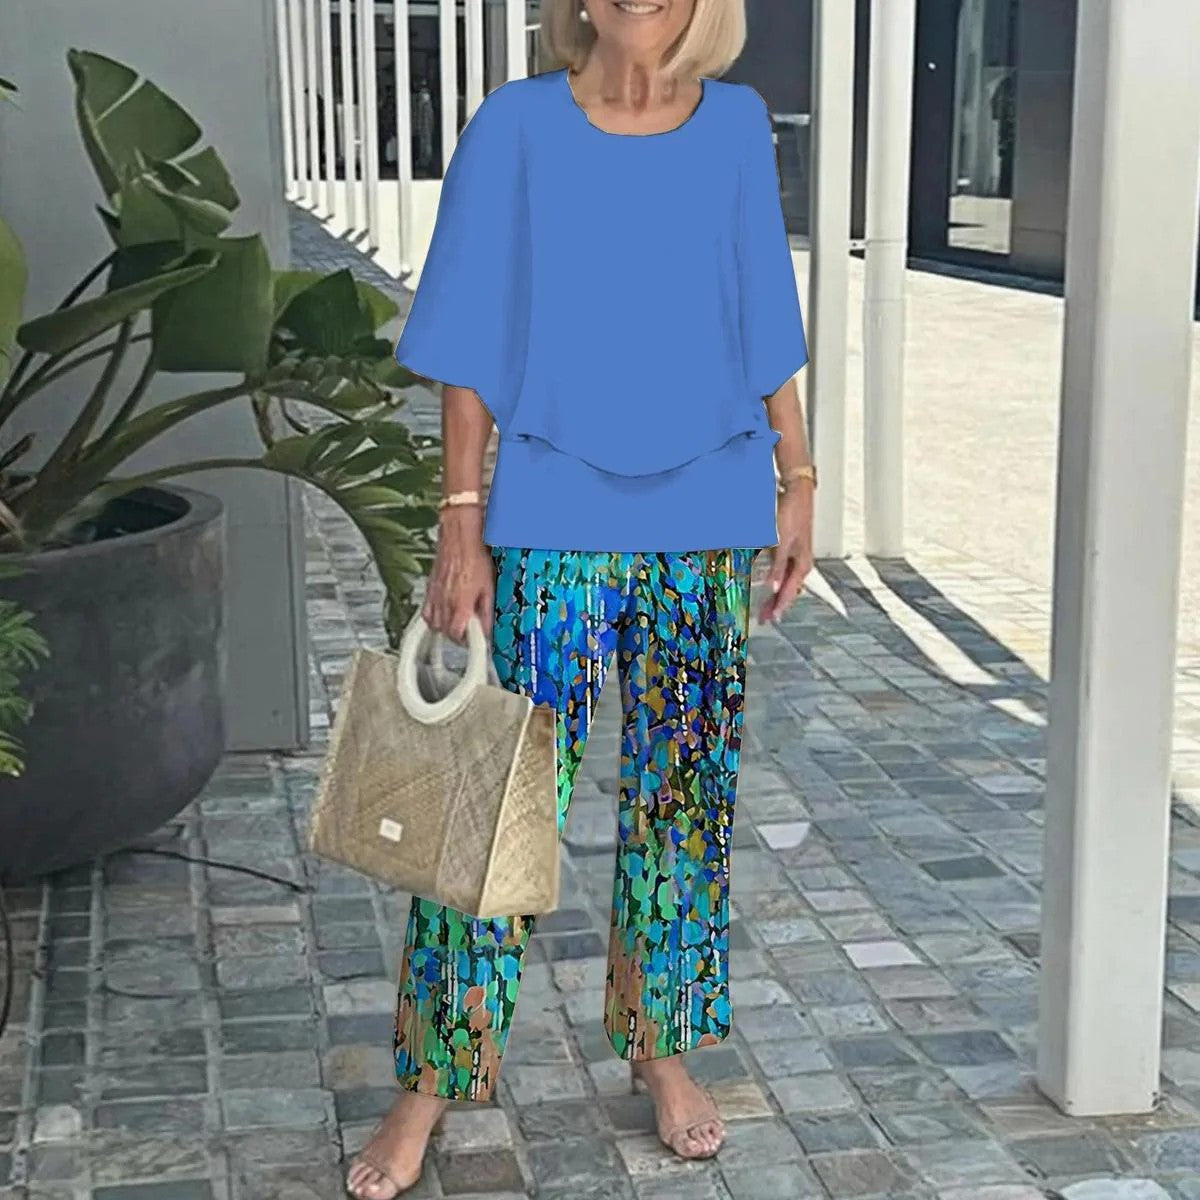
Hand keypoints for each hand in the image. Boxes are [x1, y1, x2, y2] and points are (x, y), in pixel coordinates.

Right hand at [421, 506, 494, 642]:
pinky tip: (444, 615)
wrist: (459, 538)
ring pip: (435, 625)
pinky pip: (427, 613)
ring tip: (459, 624)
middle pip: (447, 633)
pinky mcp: (430, 590)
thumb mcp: (488, 586)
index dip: (468, 643)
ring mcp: (435, 596)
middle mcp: (444, 602)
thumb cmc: (474, 557)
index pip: (458, 635)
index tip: (477, 642)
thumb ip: (487, 611)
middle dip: (460, 636)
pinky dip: (435, 619)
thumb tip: (489, 628)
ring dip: (447, 629)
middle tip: (472, 632)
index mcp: (460, 603)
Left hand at [759, 484, 812, 623]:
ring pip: (786, 582)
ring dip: (775, 594)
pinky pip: (783, 571)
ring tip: (765, 605)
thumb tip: (773, 588)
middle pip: (788, 590)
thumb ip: (778, 566)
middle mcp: (801, 562)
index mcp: (802, 563)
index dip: (779, 606)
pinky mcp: (789, 548)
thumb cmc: (793, 514)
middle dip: (776, 604)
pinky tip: (769, 584)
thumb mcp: (783, 543)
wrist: (797, 493)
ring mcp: (796, 555)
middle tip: (764, 617)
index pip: (789, 592)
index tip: (769, 618)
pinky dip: (775, 580)